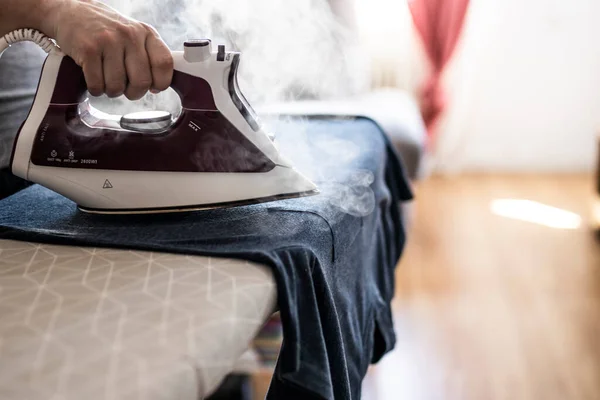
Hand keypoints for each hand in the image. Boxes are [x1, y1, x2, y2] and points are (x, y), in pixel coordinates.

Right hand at [40, 0, 172, 99]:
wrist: (70, 12)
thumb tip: (156, 87)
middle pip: (142, 81)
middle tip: (126, 89)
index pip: (164, 64)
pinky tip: (94, 78)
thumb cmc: (106, 31)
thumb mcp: (134, 35)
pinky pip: (97, 85)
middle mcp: (130, 35)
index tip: (152, 88)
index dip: (160, 83)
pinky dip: (96, 89)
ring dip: (111, 91)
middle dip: (134, 93)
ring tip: (107, 80)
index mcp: (146, 32)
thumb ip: (148, 56)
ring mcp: (108, 41)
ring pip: (117, 86)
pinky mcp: (88, 49)